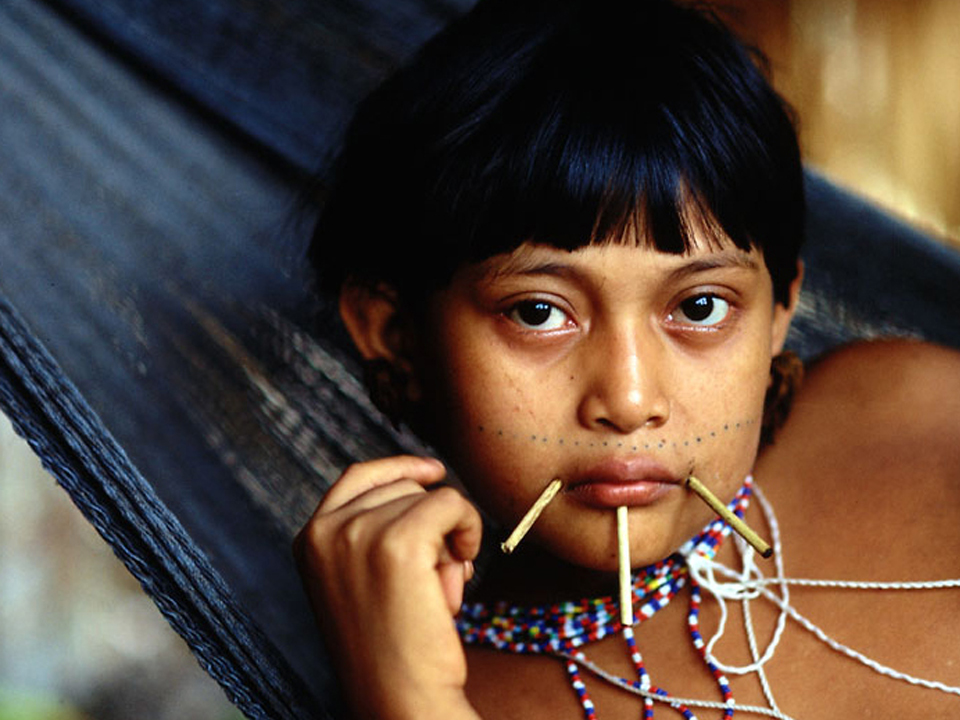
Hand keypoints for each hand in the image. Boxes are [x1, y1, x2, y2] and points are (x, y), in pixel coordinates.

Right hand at [294, 456, 482, 719]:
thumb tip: (429, 481)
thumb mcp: (364, 581)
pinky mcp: (399, 541)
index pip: (358, 477)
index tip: (435, 472)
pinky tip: (464, 570)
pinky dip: (470, 529)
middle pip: (401, 486)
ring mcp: (358, 532)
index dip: (401, 468)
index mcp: (309, 539)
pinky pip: (452, 503)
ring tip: (441, 589)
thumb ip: (376, 533)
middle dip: (431, 523)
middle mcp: (325, 530)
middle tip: (439, 576)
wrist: (400, 700)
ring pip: (430, 496)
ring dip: (451, 535)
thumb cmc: (393, 649)